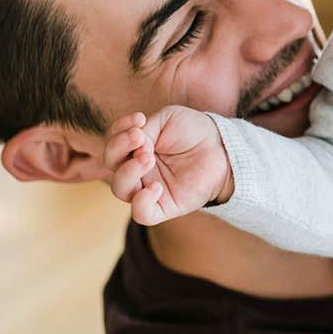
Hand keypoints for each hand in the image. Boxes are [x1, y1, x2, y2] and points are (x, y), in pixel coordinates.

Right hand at [103, 106, 233, 224]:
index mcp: (134, 149)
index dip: (118, 130)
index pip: (112, 143)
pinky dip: (142, 202)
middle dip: (120, 147)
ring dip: (129, 171)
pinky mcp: (165, 206)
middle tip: (140, 137)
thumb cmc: (194, 131)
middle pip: (111, 165)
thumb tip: (134, 147)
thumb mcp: (167, 120)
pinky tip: (157, 187)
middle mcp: (138, 170)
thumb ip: (145, 130)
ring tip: (149, 157)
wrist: (221, 147)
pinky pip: (142, 215)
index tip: (140, 118)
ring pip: (120, 189)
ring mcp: (149, 188)